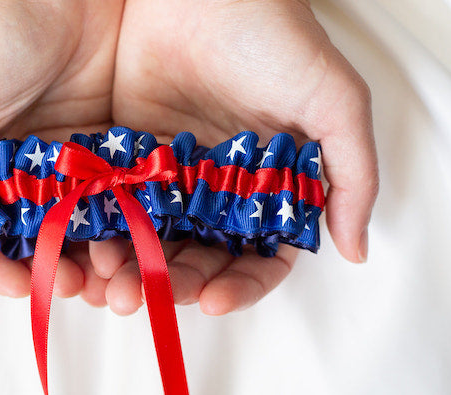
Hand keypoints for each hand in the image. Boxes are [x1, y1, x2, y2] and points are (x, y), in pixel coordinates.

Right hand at [0, 0, 123, 304]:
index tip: (17, 285)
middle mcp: (11, 174)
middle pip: (25, 244)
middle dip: (45, 273)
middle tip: (73, 287)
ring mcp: (60, 166)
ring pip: (70, 232)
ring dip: (86, 260)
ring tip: (109, 275)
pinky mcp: (103, 153)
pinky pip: (110, 203)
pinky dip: (118, 228)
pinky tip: (132, 243)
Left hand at [91, 0, 377, 314]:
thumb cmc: (274, 37)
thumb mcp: (334, 100)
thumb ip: (351, 174)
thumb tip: (358, 249)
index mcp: (271, 188)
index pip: (261, 256)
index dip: (242, 284)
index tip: (215, 301)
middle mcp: (223, 191)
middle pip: (202, 257)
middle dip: (180, 284)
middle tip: (154, 297)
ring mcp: (175, 176)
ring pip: (157, 240)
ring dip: (138, 270)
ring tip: (117, 287)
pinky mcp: (132, 155)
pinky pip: (119, 206)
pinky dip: (107, 234)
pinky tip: (93, 253)